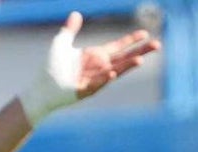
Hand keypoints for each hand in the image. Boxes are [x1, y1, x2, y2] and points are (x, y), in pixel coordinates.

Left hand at [20, 12, 159, 125]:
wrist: (40, 88)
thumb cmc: (50, 68)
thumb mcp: (60, 43)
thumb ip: (70, 29)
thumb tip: (76, 13)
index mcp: (95, 56)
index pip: (118, 47)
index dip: (131, 40)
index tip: (145, 33)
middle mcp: (98, 67)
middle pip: (123, 58)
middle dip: (140, 51)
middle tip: (157, 45)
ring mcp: (93, 79)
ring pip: (115, 71)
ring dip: (127, 66)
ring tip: (140, 60)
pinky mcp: (84, 90)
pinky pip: (97, 84)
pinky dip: (104, 79)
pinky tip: (112, 73)